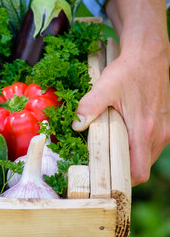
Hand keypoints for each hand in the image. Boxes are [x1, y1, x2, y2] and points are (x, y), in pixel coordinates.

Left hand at [73, 43, 169, 184]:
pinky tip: (122, 136)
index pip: (138, 171)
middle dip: (123, 170)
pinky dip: (138, 146)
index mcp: (144, 130)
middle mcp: (159, 134)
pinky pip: (152, 145)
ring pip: (147, 157)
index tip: (104, 178)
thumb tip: (76, 125)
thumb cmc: (127, 71)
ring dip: (130, 157)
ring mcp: (165, 130)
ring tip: (109, 149)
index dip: (122, 180)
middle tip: (100, 164)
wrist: (149, 55)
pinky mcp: (165, 124)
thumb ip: (89, 106)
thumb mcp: (104, 87)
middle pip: (142, 167)